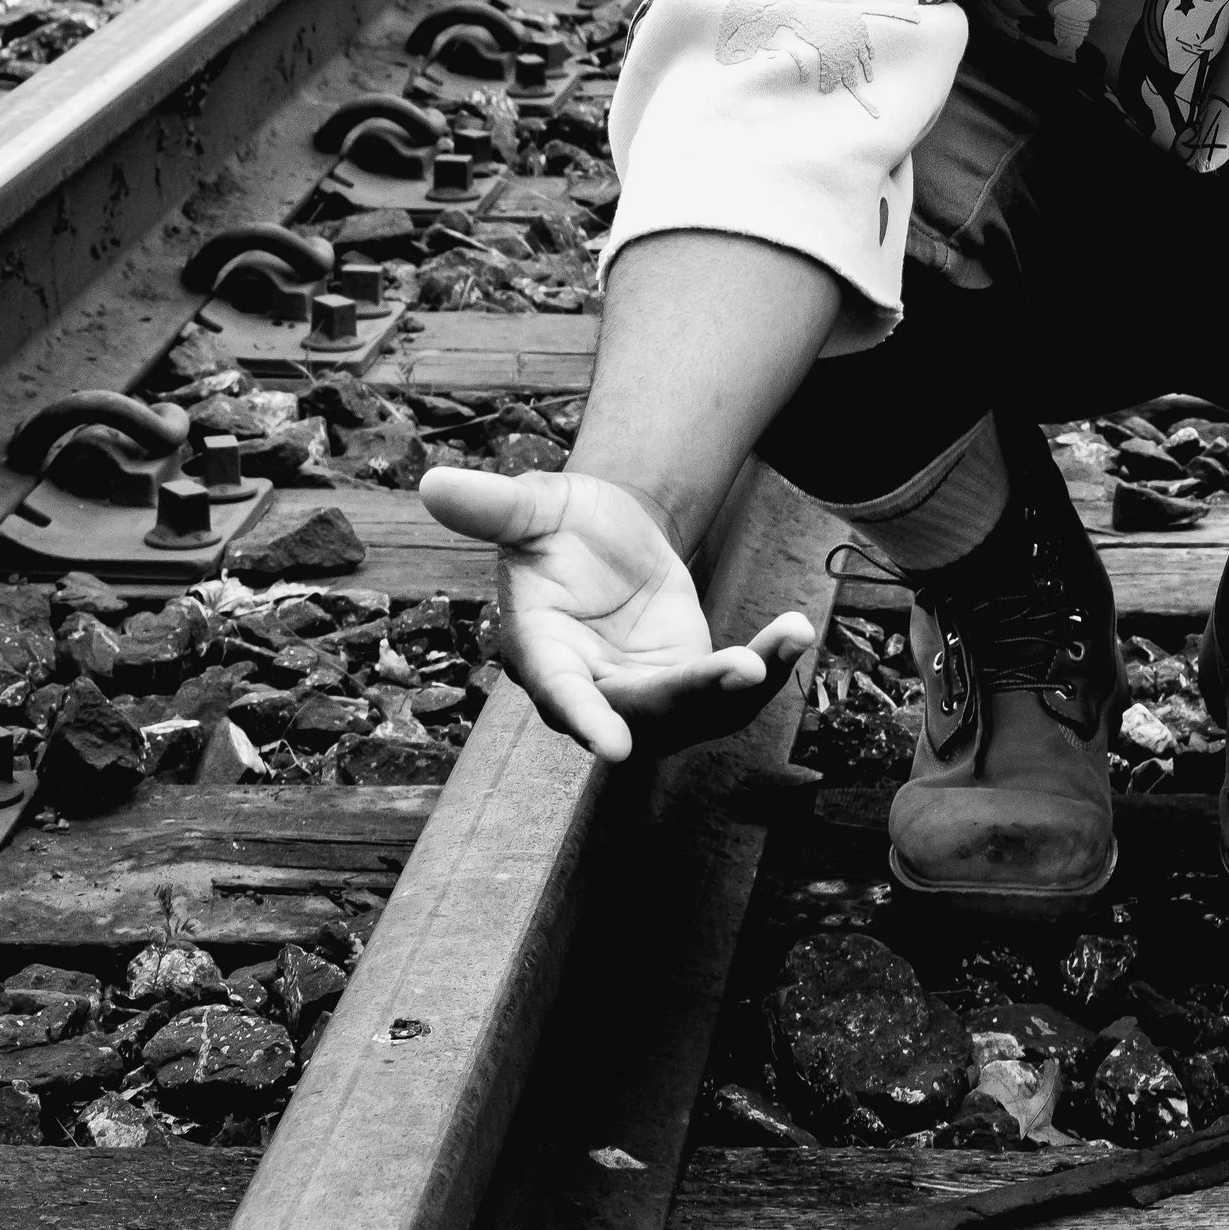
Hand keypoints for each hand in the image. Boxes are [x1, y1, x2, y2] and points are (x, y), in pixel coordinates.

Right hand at [421, 465, 818, 766]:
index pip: (562, 696)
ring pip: (698, 712)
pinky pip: (731, 690)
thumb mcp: (531, 507)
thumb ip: (491, 506)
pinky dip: (768, 665)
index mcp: (544, 655)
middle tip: (741, 669)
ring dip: (745, 687)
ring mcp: (644, 695)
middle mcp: (594, 691)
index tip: (616, 747)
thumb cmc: (559, 523)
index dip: (587, 720)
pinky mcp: (687, 683)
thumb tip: (431, 482)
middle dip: (693, 696)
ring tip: (786, 641)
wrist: (609, 530)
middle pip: (644, 712)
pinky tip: (797, 631)